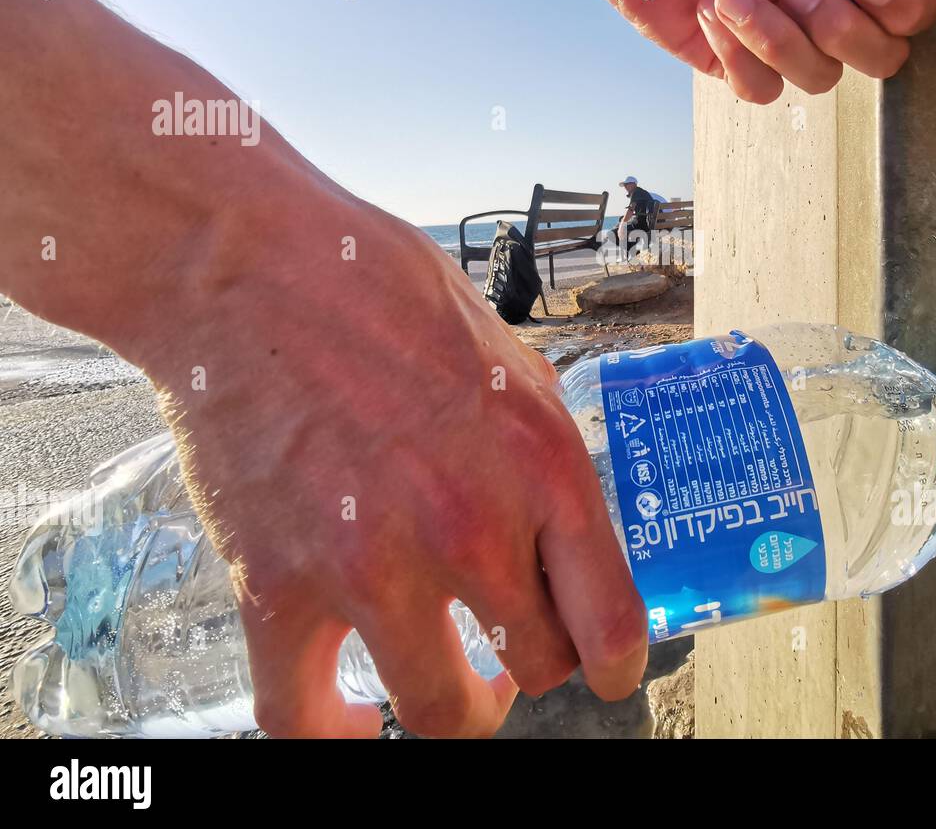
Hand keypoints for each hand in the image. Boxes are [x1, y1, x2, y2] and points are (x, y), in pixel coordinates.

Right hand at [146, 199, 646, 736]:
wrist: (253, 270)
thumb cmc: (383, 296)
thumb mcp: (511, 366)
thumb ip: (543, 465)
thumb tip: (566, 542)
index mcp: (542, 468)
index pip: (611, 623)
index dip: (615, 666)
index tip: (605, 672)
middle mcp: (470, 528)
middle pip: (537, 669)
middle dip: (532, 666)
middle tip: (510, 647)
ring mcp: (374, 565)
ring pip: (442, 711)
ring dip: (454, 704)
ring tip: (446, 682)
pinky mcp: (278, 585)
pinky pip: (306, 716)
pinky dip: (335, 733)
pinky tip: (351, 718)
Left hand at [574, 0, 935, 102]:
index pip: (913, 15)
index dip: (897, 7)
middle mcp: (823, 5)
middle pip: (879, 60)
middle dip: (838, 27)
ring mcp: (779, 38)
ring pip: (818, 79)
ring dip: (776, 37)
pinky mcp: (734, 63)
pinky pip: (761, 91)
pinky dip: (737, 54)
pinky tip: (711, 12)